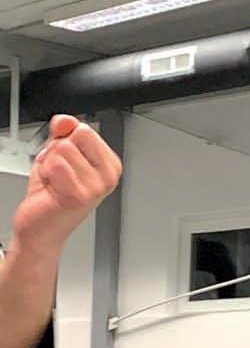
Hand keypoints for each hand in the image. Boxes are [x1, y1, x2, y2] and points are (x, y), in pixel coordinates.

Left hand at [12, 117, 122, 255]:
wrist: (42, 227)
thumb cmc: (52, 193)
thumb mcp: (58, 154)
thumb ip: (63, 132)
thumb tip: (66, 121)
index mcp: (109, 165)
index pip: (85, 129)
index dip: (66, 140)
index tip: (68, 161)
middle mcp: (107, 177)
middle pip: (77, 136)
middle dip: (58, 150)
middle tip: (60, 173)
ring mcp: (96, 188)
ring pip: (63, 149)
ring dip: (50, 164)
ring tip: (56, 182)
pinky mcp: (79, 196)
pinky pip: (55, 165)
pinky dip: (46, 174)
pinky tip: (53, 189)